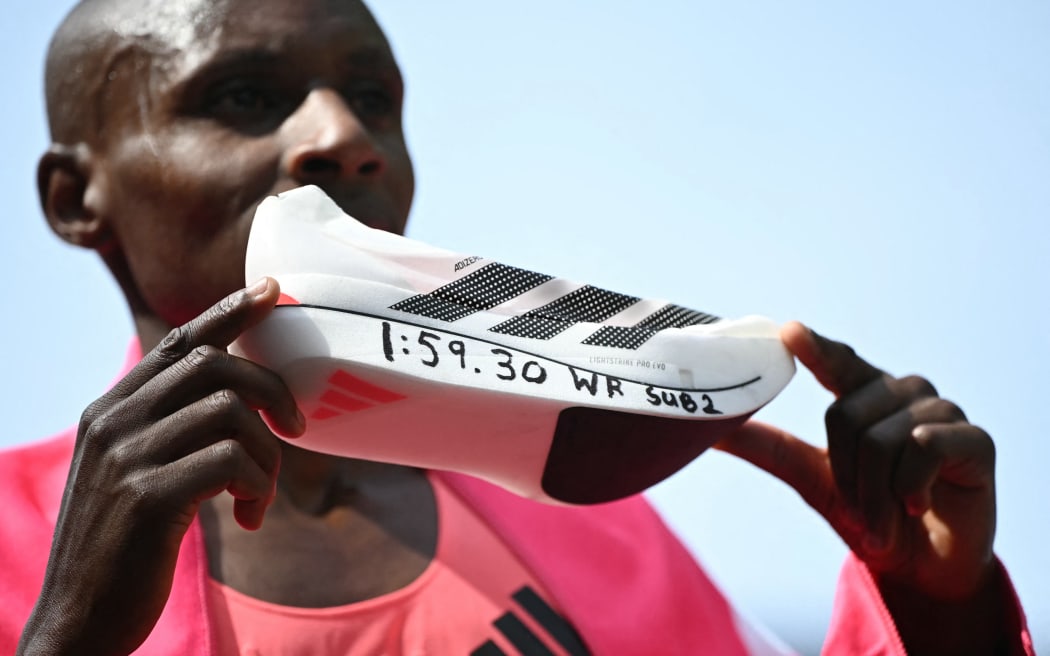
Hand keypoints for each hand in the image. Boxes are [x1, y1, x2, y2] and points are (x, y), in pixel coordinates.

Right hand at [18, 278, 303, 655]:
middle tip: (297, 430)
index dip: (229, 313)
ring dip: (267, 456)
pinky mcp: (148, 496)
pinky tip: (248, 518)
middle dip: (272, 390)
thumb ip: (168, 432)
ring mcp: (127, 456)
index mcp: (111, 411)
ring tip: (259, 495)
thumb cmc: (122, 547)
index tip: (270, 291)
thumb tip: (232, 402)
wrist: (80, 620)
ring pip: (231, 412)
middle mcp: (114, 422)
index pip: (177, 343)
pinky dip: (257, 486)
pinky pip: (231, 460)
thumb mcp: (134, 475)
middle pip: (215, 366)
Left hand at [717, 322, 1007, 651]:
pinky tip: (918, 505)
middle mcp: (903, 392)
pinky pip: (924, 449)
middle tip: (860, 507)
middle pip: (845, 416)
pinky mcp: (974, 439)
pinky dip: (909, 489)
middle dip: (843, 475)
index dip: (815, 346)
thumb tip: (711, 426)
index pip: (837, 361)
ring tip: (889, 514)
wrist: (922, 567)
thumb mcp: (811, 477)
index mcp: (864, 393)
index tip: (788, 332)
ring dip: (874, 493)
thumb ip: (767, 446)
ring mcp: (942, 411)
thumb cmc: (869, 512)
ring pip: (881, 439)